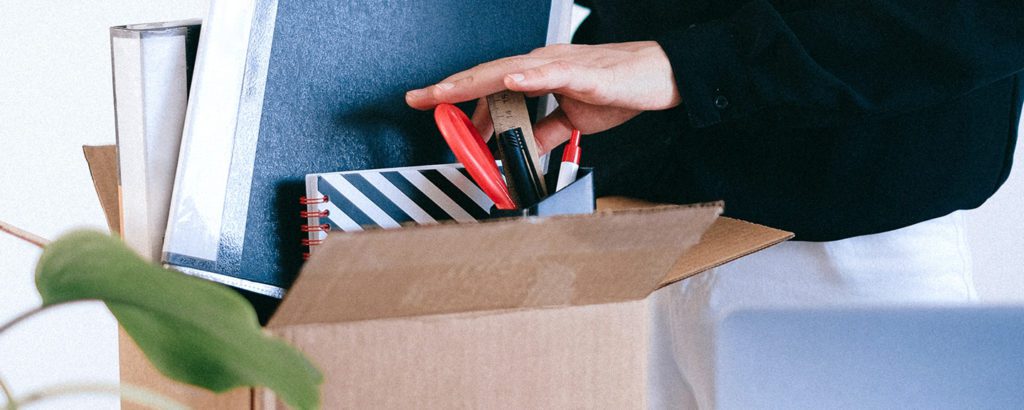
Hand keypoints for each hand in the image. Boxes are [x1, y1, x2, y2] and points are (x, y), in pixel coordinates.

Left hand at [405, 41, 680, 152]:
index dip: (455, 95)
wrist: (659, 75)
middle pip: (485, 76)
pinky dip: (526, 77)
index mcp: (537, 75)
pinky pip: (550, 74)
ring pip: (507, 72)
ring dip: (474, 83)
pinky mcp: (582, 73)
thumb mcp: (573, 119)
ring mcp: (559, 66)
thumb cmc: (619, 88)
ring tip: (444, 93)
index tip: (426, 104)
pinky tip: (507, 81)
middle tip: (417, 99)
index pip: (487, 85)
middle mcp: (541, 65)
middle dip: (448, 88)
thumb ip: (544, 132)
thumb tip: (520, 148)